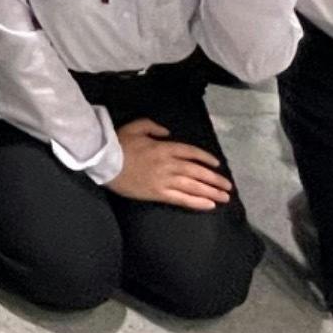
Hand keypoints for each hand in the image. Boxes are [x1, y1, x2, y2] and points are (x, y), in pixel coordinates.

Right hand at [106, 118, 234, 208]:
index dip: (205, 158)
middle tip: (228, 186)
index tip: (217, 165)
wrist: (104, 162)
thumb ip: (153, 127)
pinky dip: (196, 202)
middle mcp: (169, 164)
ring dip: (211, 192)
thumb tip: (167, 133)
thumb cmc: (119, 144)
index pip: (191, 153)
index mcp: (164, 147)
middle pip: (197, 172)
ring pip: (193, 186)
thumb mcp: (135, 127)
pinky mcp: (158, 193)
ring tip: (224, 197)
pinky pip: (181, 199)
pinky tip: (208, 205)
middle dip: (215, 179)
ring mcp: (164, 180)